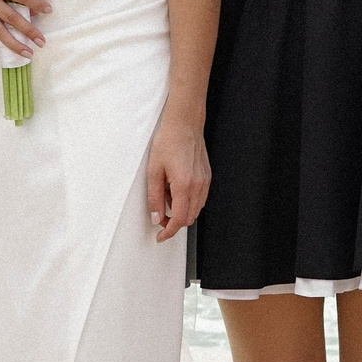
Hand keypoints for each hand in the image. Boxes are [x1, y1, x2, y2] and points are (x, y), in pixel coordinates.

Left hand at [145, 115, 210, 242]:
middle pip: (189, 217)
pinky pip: (199, 198)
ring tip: (166, 195)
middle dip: (174, 222)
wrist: (184, 124)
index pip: (179, 219)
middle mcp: (198, 186)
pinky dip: (188, 202)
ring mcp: (205, 182)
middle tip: (159, 215)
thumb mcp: (153, 171)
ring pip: (196, 209)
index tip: (161, 236)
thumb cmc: (169, 141)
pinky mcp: (207, 177)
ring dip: (181, 211)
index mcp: (184, 185)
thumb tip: (156, 217)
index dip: (169, 232)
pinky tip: (176, 189)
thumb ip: (154, 197)